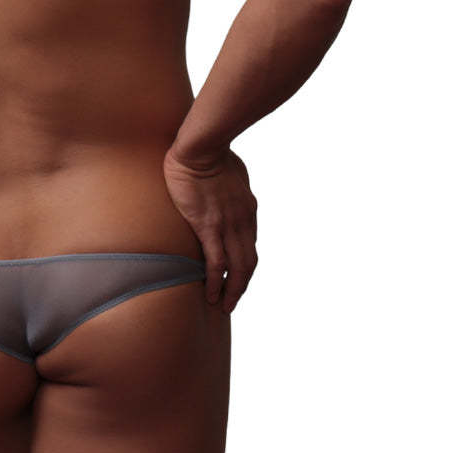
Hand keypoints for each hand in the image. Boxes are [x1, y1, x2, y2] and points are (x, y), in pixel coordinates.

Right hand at [162, 145, 257, 313]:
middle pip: (248, 263)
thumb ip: (230, 187)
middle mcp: (243, 221)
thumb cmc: (212, 152)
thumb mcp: (232, 173)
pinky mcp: (207, 226)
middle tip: (233, 302)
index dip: (243, 265)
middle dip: (242, 286)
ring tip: (225, 306)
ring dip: (233, 290)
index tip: (235, 277)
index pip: (249, 245)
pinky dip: (216, 282)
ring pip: (236, 267)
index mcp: (248, 209)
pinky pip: (216, 261)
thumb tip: (223, 189)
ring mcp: (227, 225)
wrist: (203, 146)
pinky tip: (211, 295)